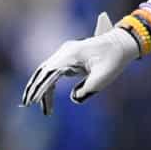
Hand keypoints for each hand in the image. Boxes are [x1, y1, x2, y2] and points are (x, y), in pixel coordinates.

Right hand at [21, 12, 139, 114]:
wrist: (122, 43)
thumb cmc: (115, 59)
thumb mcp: (104, 77)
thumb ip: (87, 89)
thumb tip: (74, 98)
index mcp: (72, 54)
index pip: (49, 72)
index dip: (40, 88)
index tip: (33, 101)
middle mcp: (65, 51)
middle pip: (43, 71)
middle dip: (35, 88)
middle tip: (28, 105)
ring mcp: (66, 53)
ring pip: (46, 72)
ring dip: (41, 88)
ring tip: (38, 106)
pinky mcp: (68, 58)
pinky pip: (53, 72)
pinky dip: (49, 85)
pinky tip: (46, 99)